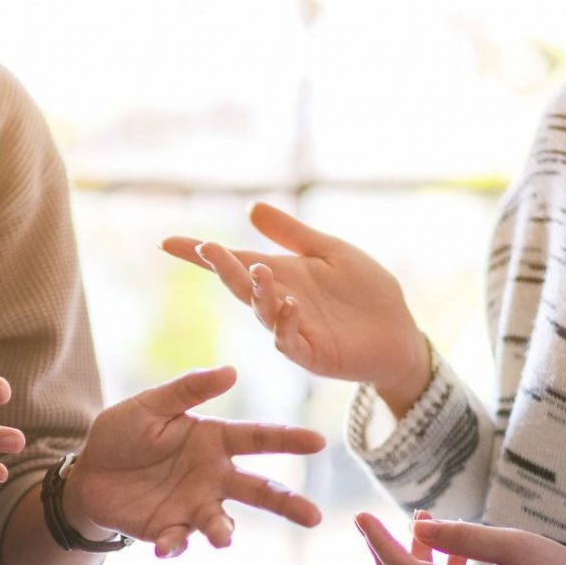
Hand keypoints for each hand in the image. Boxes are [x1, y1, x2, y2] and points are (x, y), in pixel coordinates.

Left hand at [63, 366, 325, 557]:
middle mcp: (213, 477)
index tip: (318, 442)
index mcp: (214, 441)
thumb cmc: (123, 433)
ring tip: (223, 539)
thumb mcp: (150, 405)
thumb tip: (232, 371)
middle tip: (314, 517)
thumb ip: (188, 390)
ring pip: (222, 523)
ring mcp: (194, 506)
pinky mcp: (169, 529)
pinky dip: (175, 545)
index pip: (259, 438)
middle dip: (288, 503)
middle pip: (259, 490)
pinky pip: (179, 540)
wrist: (87, 472)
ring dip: (224, 532)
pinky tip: (165, 547)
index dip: (288, 440)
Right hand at [162, 203, 430, 415]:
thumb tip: (252, 209)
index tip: (167, 243)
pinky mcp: (312, 355)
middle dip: (222, 269)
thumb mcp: (329, 252)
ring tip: (259, 270)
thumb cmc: (365, 293)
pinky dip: (286, 324)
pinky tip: (290, 304)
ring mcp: (292, 331)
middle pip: (240, 286)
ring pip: (262, 313)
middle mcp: (278, 303)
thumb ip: (292, 234)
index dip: (200, 255)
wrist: (398, 333)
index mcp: (279, 277)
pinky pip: (291, 341)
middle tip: (207, 249)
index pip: (233, 264)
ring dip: (257, 293)